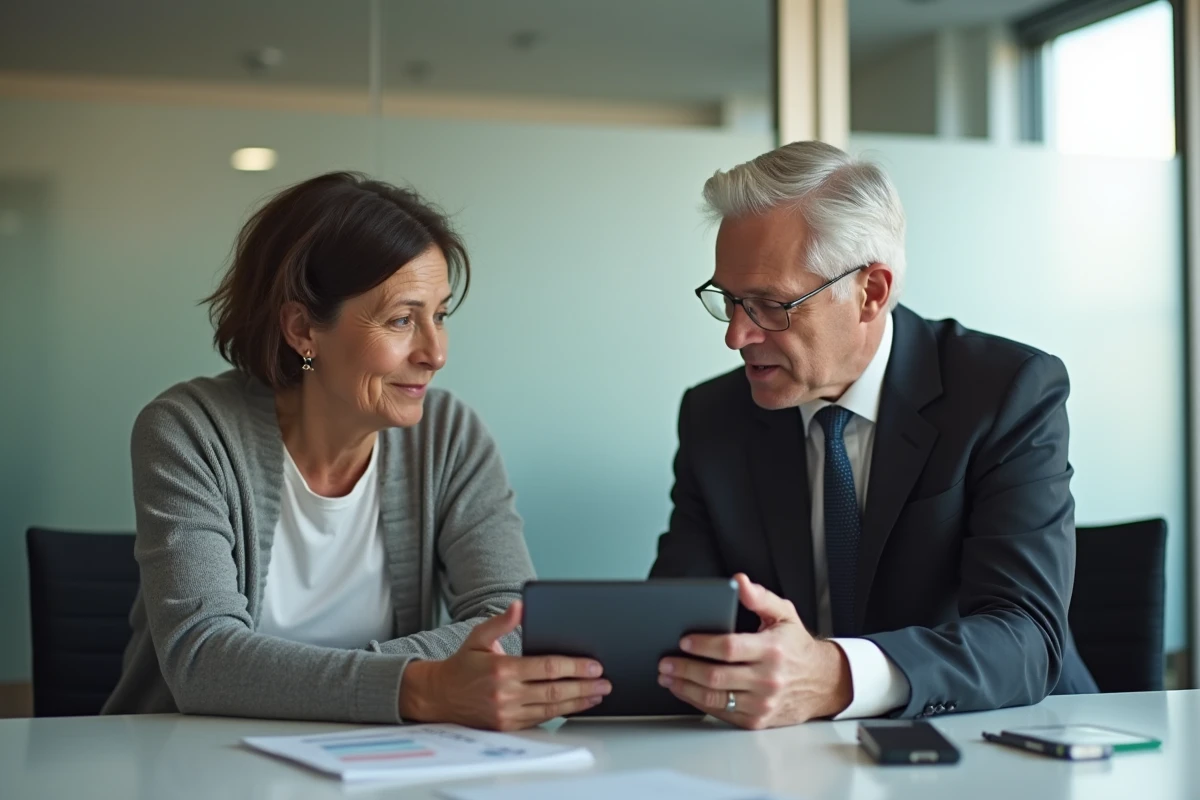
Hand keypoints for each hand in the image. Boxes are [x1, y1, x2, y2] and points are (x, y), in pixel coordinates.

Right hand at [399, 601, 610, 730]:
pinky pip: (540, 719)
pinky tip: (576, 705)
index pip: (546, 668)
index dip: (574, 667)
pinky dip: (561, 712)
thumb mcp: (478, 637)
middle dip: (584, 686)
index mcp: (501, 669)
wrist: (439, 696)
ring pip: (551, 708)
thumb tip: (521, 606)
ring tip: (598, 694)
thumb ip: (501, 622)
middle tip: (605, 681)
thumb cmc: (462, 664)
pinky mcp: (507, 726)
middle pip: (554, 690)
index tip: (594, 665)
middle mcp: (505, 694)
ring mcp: (507, 713)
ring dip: (578, 701)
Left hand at [657, 573, 851, 728]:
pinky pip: (721, 712)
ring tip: (667, 676)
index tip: (683, 640)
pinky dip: (698, 702)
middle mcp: (768, 679)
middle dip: (685, 668)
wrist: (822, 683)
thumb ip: (759, 597)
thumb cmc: (796, 646)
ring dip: (685, 687)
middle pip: (717, 676)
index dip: (704, 645)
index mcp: (772, 650)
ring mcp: (762, 703)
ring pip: (715, 698)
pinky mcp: (756, 720)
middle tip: (665, 661)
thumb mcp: (784, 614)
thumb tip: (739, 581)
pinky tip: (684, 690)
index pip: (730, 648)